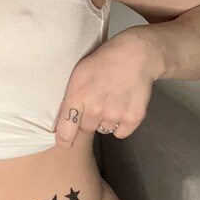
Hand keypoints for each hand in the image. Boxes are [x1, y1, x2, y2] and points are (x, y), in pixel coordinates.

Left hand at [52, 30, 158, 147]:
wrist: (135, 56)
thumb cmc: (102, 62)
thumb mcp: (78, 74)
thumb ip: (71, 97)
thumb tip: (63, 118)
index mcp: (78, 97)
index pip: (66, 129)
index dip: (64, 140)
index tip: (65, 144)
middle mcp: (95, 109)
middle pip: (86, 128)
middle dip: (88, 119)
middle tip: (96, 102)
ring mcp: (115, 114)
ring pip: (104, 129)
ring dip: (105, 120)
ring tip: (111, 100)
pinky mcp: (133, 118)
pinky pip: (120, 132)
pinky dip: (121, 124)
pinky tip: (122, 107)